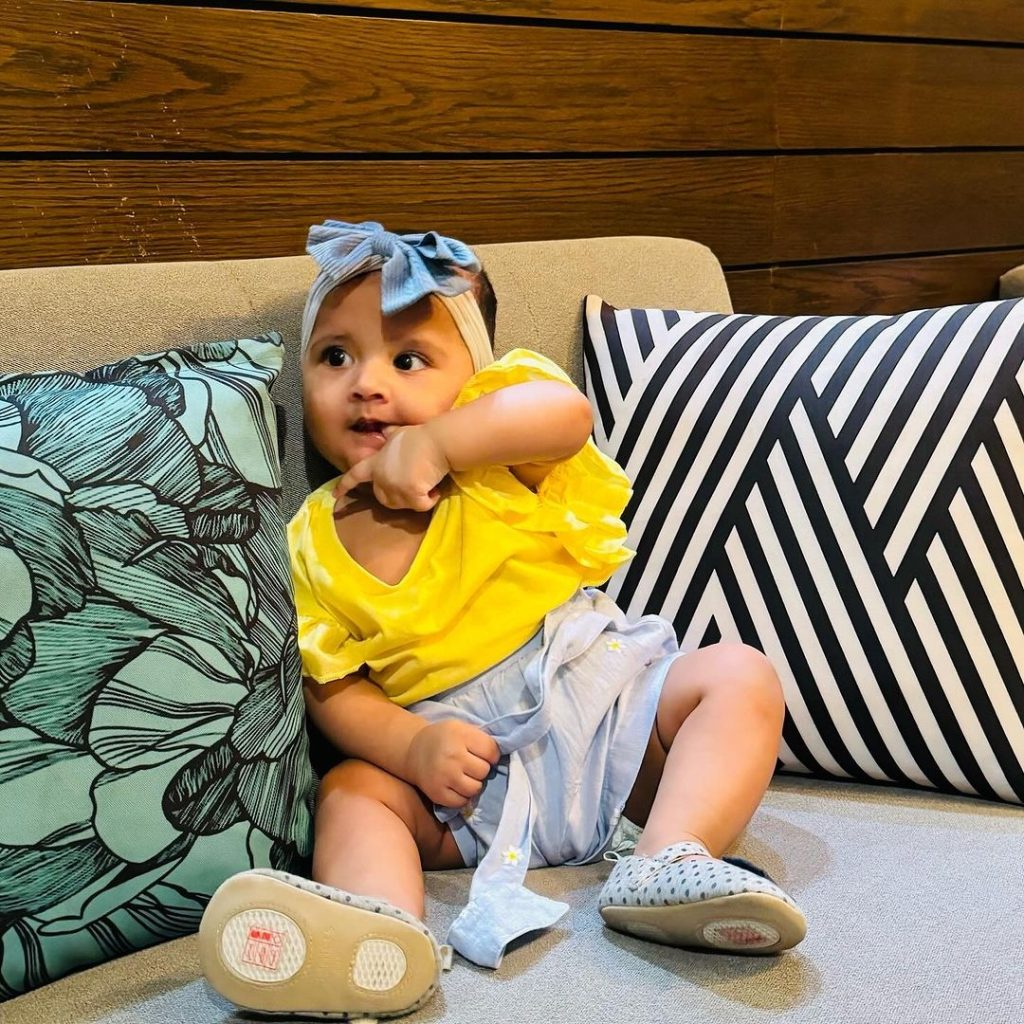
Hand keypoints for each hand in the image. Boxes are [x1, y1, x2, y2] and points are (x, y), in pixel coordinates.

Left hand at [333, 424, 451, 511]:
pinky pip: (421, 505)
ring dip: (416, 497)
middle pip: (383, 498)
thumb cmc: (420, 436)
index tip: (335, 494)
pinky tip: (435, 487)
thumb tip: (385, 430)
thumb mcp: (398, 434)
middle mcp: (381, 478)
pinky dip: (430, 499)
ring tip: (426, 482)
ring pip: (403, 504)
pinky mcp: (411, 495)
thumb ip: (388, 438)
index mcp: (376, 463)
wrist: (437, 442)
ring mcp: (395, 487)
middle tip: (414, 483)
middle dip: (397, 494)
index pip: (355, 475)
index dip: (345, 485)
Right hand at [404, 720, 500, 807]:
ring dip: (473, 783)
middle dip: (481, 769)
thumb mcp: (462, 728)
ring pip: (475, 788)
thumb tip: (501, 757)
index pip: (491, 751)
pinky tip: (456, 786)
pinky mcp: (437, 793)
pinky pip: (462, 802)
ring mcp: (444, 776)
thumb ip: (481, 739)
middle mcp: (452, 756)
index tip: (483, 754)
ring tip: (465, 776)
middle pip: (484, 771)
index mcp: (461, 735)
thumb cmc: (445, 738)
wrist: (414, 750)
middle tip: (471, 765)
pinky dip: (462, 796)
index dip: (491, 754)